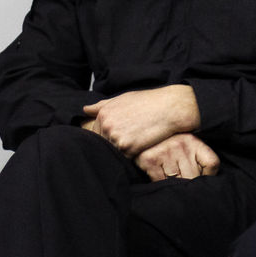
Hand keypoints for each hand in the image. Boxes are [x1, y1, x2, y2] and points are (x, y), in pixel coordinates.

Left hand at [82, 85, 199, 156]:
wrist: (170, 107)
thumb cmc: (148, 101)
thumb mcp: (124, 98)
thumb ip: (102, 105)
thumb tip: (85, 109)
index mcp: (104, 113)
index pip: (97, 133)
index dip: (110, 135)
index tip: (124, 132)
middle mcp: (107, 125)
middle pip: (104, 144)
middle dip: (115, 144)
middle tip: (133, 137)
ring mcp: (116, 137)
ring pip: (114, 152)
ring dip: (124, 150)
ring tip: (138, 139)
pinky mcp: (128, 148)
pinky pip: (125, 158)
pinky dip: (133, 155)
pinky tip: (143, 144)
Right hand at [135, 133, 219, 181]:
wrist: (139, 127)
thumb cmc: (167, 141)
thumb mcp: (187, 143)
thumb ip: (198, 158)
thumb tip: (206, 180)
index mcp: (194, 140)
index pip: (212, 163)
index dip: (209, 175)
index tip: (201, 178)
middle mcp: (181, 145)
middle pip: (194, 177)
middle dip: (189, 181)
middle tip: (182, 179)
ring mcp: (165, 152)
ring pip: (178, 182)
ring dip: (174, 185)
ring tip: (170, 176)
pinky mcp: (150, 160)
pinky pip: (160, 181)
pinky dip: (161, 183)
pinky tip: (159, 175)